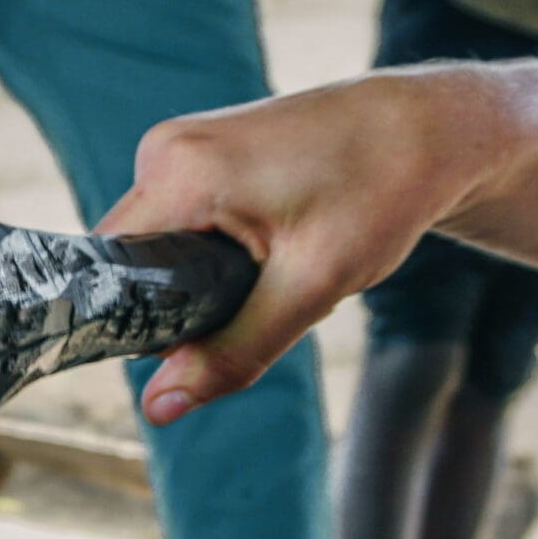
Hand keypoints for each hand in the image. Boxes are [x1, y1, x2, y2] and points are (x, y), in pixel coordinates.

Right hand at [98, 71, 503, 420]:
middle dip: (186, 297)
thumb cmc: (380, 193)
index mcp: (179, 172)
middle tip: (266, 292)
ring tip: (280, 257)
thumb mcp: (309, 288)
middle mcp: (165, 148)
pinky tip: (274, 239)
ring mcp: (182, 143)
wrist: (429, 130)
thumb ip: (229, 353)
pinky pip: (183, 218)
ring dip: (207, 274)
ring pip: (161, 243)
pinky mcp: (202, 147)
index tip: (193, 337)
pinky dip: (220, 246)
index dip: (135, 319)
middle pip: (133, 258)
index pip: (109, 267)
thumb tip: (157, 408)